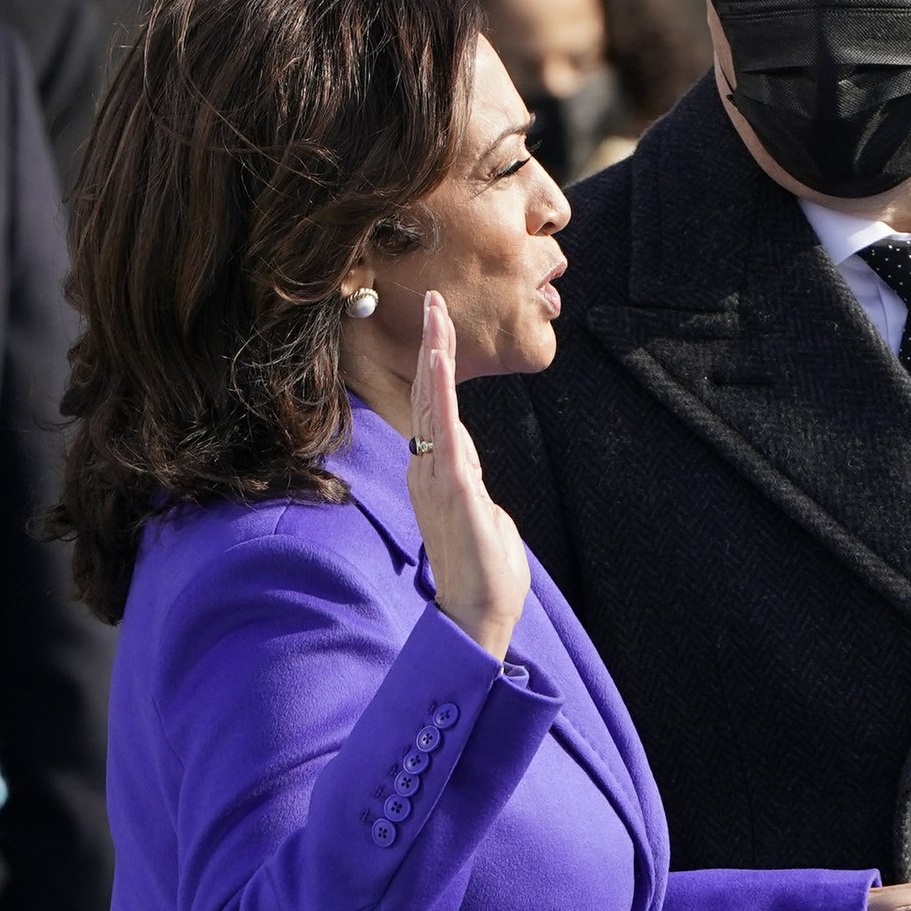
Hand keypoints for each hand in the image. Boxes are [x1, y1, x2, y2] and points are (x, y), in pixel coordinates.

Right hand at [409, 289, 530, 657]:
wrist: (479, 610)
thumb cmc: (483, 571)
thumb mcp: (481, 516)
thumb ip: (473, 490)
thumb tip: (474, 480)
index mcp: (437, 472)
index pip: (433, 408)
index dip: (433, 366)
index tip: (437, 327)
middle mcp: (429, 467)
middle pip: (426, 394)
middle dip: (430, 344)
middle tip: (432, 300)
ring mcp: (437, 474)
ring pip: (431, 402)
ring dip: (433, 354)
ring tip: (435, 314)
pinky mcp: (453, 485)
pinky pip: (443, 428)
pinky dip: (439, 390)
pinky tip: (438, 359)